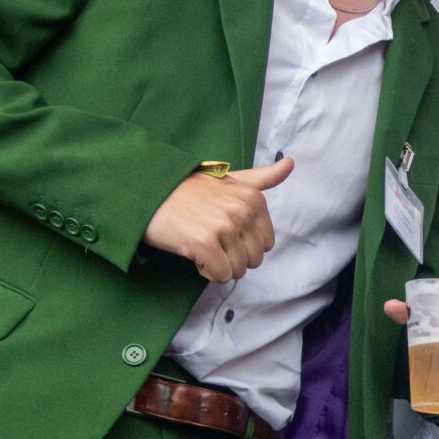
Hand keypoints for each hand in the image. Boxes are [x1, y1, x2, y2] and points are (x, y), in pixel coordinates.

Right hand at [142, 158, 291, 282]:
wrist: (147, 193)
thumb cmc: (188, 190)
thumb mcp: (230, 178)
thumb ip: (262, 177)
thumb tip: (290, 163)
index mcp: (253, 198)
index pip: (265, 244)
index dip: (243, 244)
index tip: (222, 230)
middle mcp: (242, 211)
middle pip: (253, 259)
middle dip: (232, 257)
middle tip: (209, 239)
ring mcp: (224, 227)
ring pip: (238, 270)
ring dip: (218, 265)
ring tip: (200, 244)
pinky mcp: (204, 243)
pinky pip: (220, 274)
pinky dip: (207, 271)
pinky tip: (193, 254)